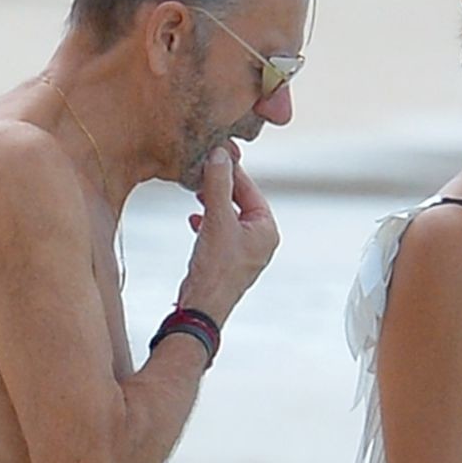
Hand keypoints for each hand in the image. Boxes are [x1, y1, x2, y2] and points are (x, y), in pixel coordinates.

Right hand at [181, 147, 278, 324]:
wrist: (201, 308)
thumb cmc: (215, 268)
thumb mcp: (217, 220)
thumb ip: (219, 185)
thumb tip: (220, 154)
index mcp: (267, 230)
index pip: (250, 189)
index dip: (231, 171)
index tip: (214, 154)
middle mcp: (261, 240)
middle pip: (240, 201)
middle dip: (220, 187)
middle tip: (201, 171)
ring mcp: (245, 251)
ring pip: (228, 215)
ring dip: (212, 202)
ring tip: (196, 192)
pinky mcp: (228, 260)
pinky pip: (220, 231)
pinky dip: (208, 221)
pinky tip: (193, 219)